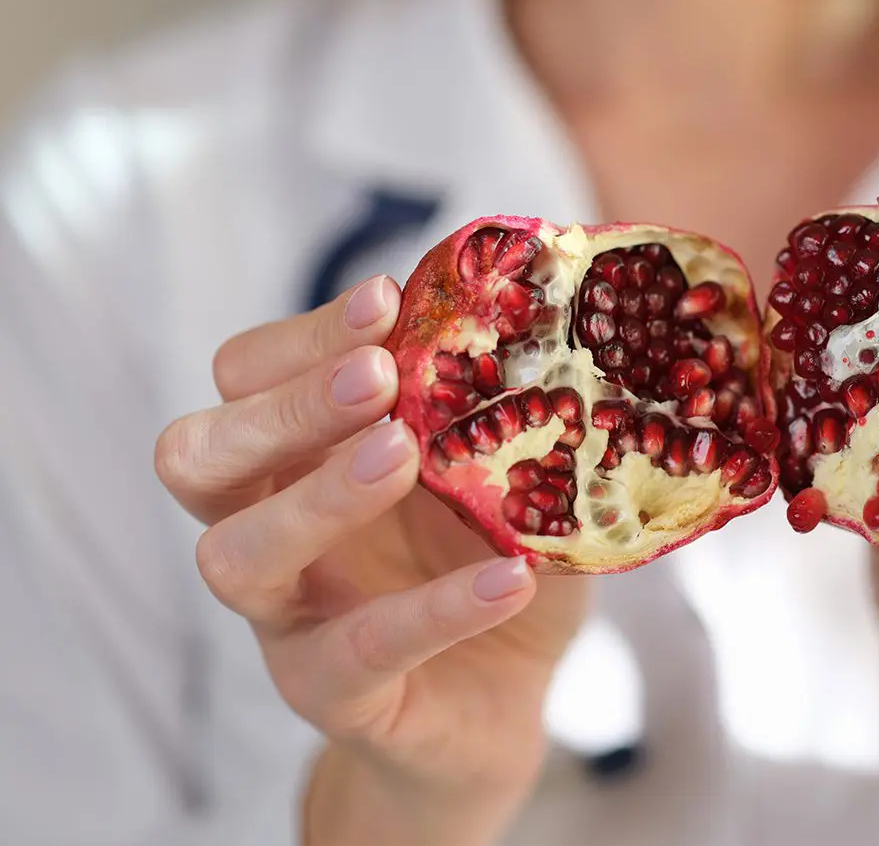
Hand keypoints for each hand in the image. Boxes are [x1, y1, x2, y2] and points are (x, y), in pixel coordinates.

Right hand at [154, 276, 588, 843]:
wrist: (500, 700)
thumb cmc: (484, 558)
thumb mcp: (494, 471)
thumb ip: (499, 411)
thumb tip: (559, 328)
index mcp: (294, 456)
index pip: (246, 376)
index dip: (301, 336)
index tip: (386, 298)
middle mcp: (266, 527)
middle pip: (199, 454)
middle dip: (284, 404)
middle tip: (376, 376)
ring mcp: (287, 618)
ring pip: (235, 556)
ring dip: (317, 495)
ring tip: (404, 454)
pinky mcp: (334, 694)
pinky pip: (357, 652)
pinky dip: (435, 610)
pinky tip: (511, 578)